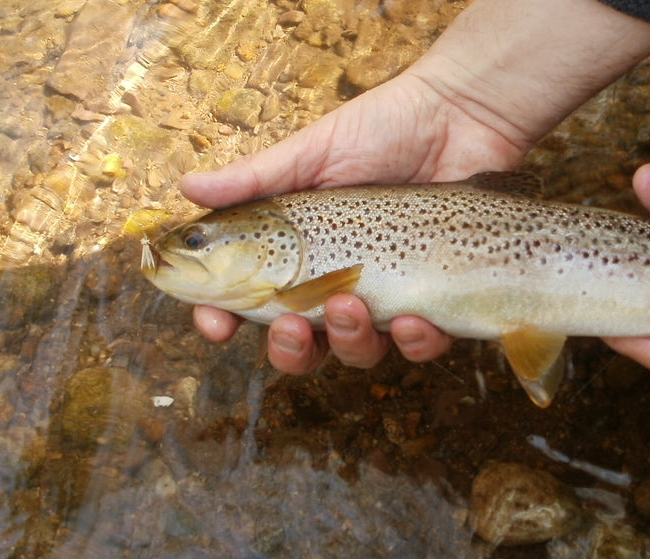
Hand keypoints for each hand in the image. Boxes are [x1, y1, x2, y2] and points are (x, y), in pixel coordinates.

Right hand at [183, 75, 523, 372]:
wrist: (462, 117)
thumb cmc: (385, 128)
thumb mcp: (314, 152)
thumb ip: (256, 179)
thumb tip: (187, 188)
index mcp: (299, 250)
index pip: (250, 298)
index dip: (226, 320)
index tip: (215, 324)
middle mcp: (338, 279)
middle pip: (301, 343)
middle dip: (289, 349)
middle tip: (291, 326)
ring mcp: (388, 293)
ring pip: (358, 350)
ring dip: (349, 341)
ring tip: (353, 305)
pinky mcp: (436, 298)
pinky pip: (421, 344)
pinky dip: (415, 342)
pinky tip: (413, 320)